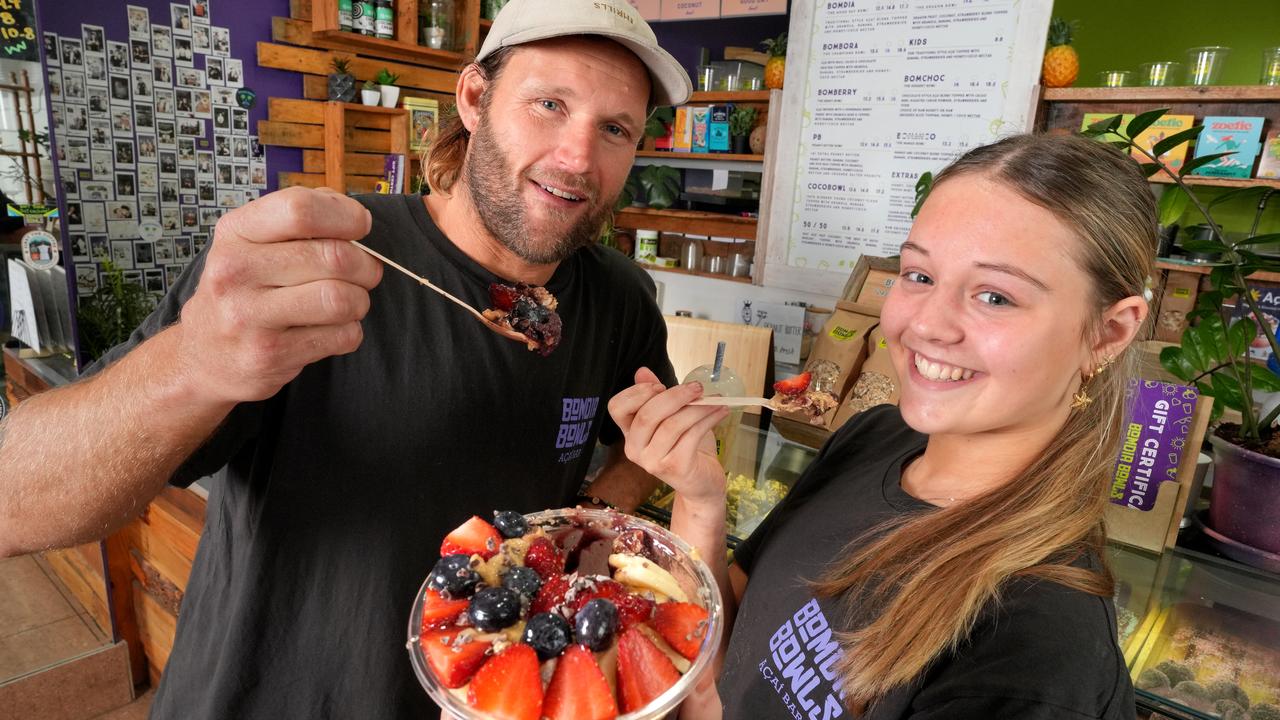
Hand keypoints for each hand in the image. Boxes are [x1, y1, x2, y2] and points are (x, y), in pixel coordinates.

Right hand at [176, 186, 382, 402]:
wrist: (204, 358)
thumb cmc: (243, 291)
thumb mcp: (252, 244)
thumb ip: (300, 219)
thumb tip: (354, 215)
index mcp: (234, 233)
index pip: (300, 209)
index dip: (346, 215)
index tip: (360, 226)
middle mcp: (235, 271)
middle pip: (334, 256)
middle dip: (365, 266)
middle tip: (364, 273)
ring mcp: (248, 316)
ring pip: (342, 299)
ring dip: (359, 301)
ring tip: (348, 303)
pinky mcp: (269, 354)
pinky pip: (342, 336)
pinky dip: (350, 332)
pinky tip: (331, 330)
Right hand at [607, 367, 728, 508]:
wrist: (701, 484)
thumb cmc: (686, 447)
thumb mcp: (671, 417)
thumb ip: (657, 396)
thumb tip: (642, 370)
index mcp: (630, 433)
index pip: (617, 408)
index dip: (636, 392)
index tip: (660, 385)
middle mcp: (635, 449)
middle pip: (647, 415)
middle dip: (674, 396)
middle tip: (697, 387)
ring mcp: (652, 461)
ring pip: (672, 425)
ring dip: (697, 408)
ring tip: (715, 400)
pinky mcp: (675, 468)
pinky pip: (691, 436)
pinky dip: (708, 419)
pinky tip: (720, 412)